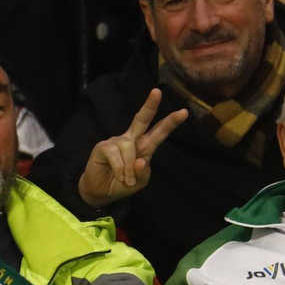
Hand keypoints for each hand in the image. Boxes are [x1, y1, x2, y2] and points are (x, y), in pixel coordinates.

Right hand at [77, 88, 188, 207]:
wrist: (100, 192)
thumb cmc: (121, 184)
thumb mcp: (138, 183)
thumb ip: (144, 173)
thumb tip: (141, 160)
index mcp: (144, 147)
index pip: (159, 133)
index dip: (170, 123)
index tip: (184, 112)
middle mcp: (131, 140)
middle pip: (142, 120)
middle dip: (150, 106)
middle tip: (157, 92)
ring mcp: (117, 142)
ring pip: (128, 147)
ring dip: (128, 167)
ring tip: (126, 179)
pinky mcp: (103, 146)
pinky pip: (115, 154)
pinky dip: (119, 168)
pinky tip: (118, 175)